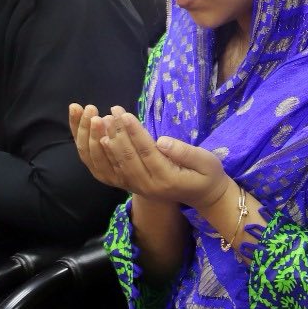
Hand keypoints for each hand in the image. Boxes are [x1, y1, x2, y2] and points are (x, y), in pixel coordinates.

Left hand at [68, 104, 230, 208]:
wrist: (202, 196)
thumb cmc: (207, 175)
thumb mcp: (206, 162)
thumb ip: (185, 152)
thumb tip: (162, 141)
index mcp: (167, 179)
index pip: (147, 152)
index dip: (135, 133)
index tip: (124, 114)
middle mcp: (149, 186)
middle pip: (128, 158)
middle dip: (117, 133)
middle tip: (110, 112)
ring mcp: (138, 188)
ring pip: (117, 165)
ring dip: (107, 141)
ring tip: (101, 120)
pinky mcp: (133, 186)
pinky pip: (114, 172)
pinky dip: (105, 155)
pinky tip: (100, 138)